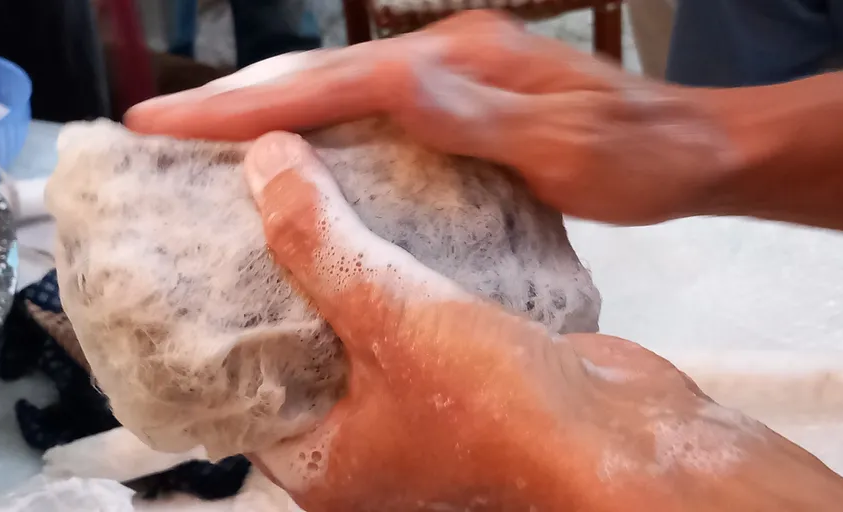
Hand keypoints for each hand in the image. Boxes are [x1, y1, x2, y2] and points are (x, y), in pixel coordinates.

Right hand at [125, 11, 738, 225]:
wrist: (691, 148)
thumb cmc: (638, 156)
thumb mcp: (565, 144)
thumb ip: (477, 115)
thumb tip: (391, 81)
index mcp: (456, 65)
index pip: (329, 82)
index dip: (242, 107)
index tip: (164, 124)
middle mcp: (445, 58)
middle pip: (319, 74)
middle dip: (235, 101)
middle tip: (160, 130)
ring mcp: (452, 77)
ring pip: (337, 90)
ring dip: (267, 111)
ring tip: (203, 143)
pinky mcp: (460, 103)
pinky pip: (368, 113)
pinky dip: (317, 127)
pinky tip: (297, 155)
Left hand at [236, 132, 842, 511]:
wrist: (630, 437)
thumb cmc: (504, 411)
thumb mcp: (390, 317)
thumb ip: (319, 244)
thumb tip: (262, 166)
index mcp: (322, 460)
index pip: (243, 384)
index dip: (222, 318)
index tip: (212, 254)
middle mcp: (364, 443)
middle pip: (303, 345)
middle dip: (289, 281)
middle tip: (263, 210)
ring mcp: (418, 410)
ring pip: (364, 326)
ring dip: (352, 269)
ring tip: (321, 200)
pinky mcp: (464, 376)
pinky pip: (415, 316)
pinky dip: (406, 273)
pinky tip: (395, 221)